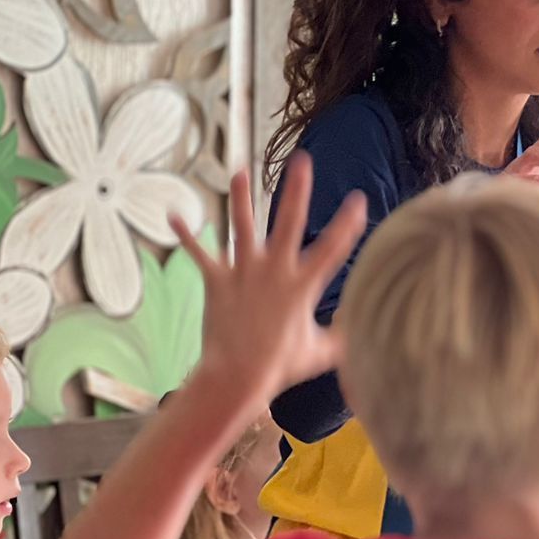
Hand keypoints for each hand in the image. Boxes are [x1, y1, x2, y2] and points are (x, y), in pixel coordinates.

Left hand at [172, 158, 366, 398]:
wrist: (236, 375)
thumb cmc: (281, 368)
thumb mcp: (322, 353)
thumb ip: (344, 336)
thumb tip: (364, 331)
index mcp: (302, 285)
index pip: (332, 248)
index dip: (348, 223)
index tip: (358, 200)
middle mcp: (273, 271)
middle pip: (287, 222)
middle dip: (296, 189)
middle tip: (302, 162)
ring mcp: (243, 273)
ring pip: (242, 226)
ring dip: (240, 197)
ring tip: (241, 172)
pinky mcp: (217, 282)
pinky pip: (200, 255)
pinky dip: (187, 236)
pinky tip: (174, 216)